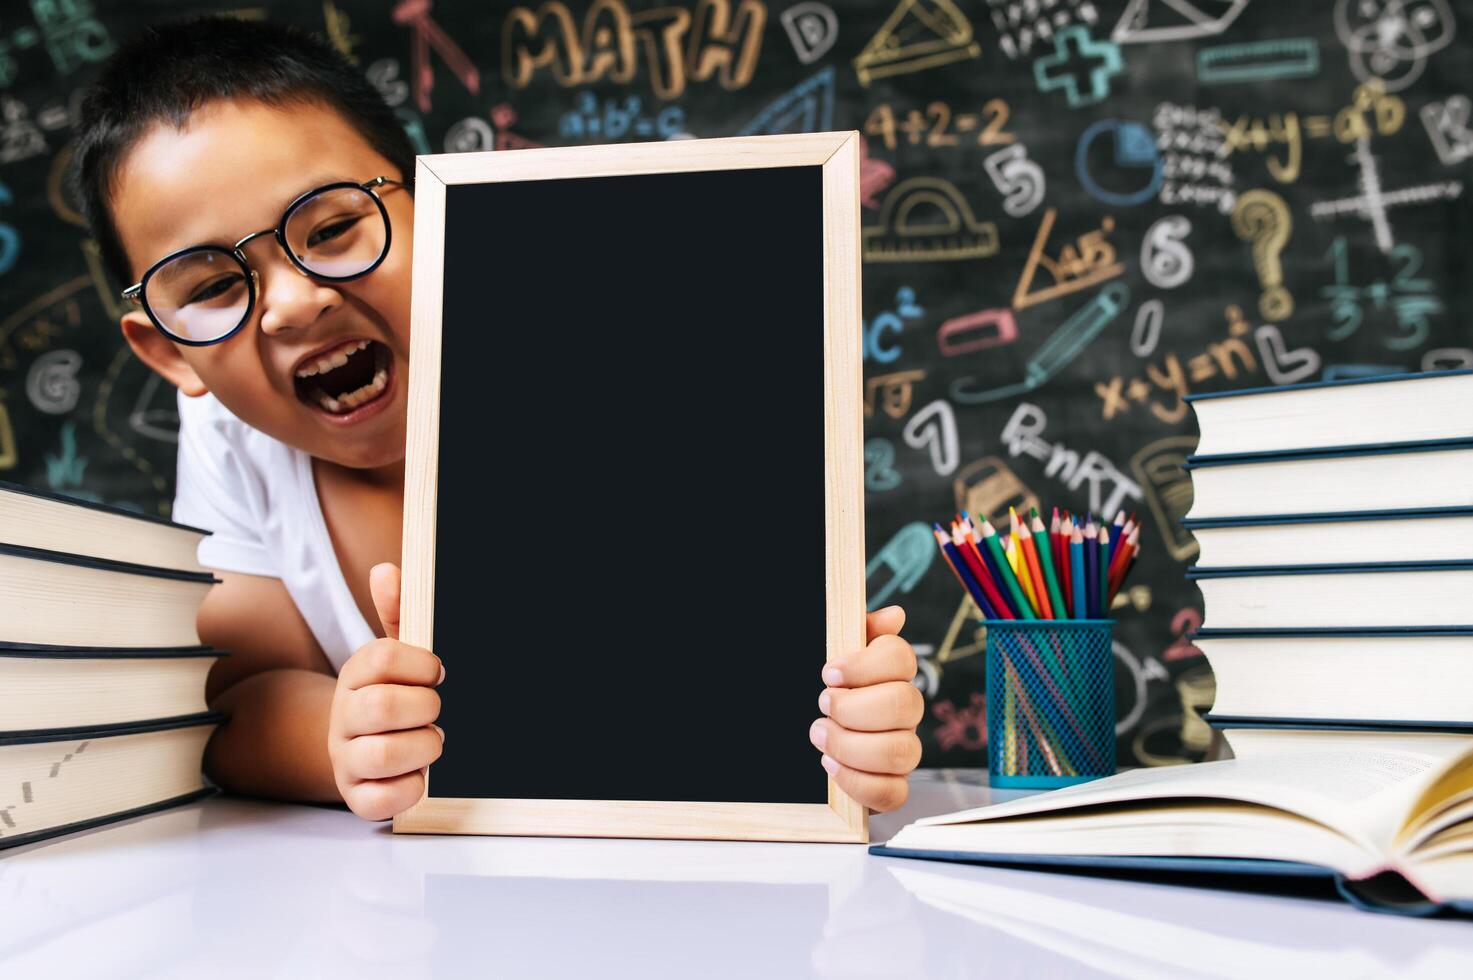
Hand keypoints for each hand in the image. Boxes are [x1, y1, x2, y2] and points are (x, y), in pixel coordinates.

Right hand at [327, 562, 444, 820]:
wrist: (364, 743)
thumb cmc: (393, 693)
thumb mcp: (398, 653)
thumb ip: (399, 612)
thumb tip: (386, 571)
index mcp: (356, 674)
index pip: (381, 659)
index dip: (420, 664)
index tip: (439, 671)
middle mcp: (344, 716)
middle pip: (382, 707)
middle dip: (425, 708)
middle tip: (437, 708)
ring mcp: (346, 758)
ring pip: (383, 754)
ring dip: (423, 747)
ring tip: (433, 741)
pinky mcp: (355, 796)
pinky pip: (379, 800)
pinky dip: (409, 788)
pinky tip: (420, 774)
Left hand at [809, 606, 923, 812]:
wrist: (798, 737)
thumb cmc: (821, 691)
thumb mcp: (830, 658)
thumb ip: (855, 631)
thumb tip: (894, 615)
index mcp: (889, 673)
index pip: (901, 657)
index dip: (865, 666)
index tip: (828, 674)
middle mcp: (904, 711)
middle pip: (905, 704)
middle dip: (854, 708)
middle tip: (822, 705)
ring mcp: (902, 749)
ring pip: (901, 750)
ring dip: (851, 745)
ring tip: (819, 736)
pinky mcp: (892, 786)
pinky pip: (894, 793)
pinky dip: (857, 782)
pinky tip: (830, 766)